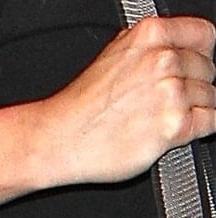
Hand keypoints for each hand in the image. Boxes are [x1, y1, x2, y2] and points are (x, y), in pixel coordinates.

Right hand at [38, 16, 215, 184]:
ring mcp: (171, 93)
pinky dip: (202, 128)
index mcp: (150, 36)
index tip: (194, 69)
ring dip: (195, 110)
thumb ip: (147, 50)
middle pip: (207, 70)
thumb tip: (172, 52)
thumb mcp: (110, 57)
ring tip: (164, 121)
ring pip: (210, 97)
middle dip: (194, 86)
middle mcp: (163, 60)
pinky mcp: (174, 126)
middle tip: (168, 104)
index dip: (200, 56)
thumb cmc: (77, 108)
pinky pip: (211, 122)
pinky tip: (179, 132)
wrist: (58, 140)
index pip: (204, 36)